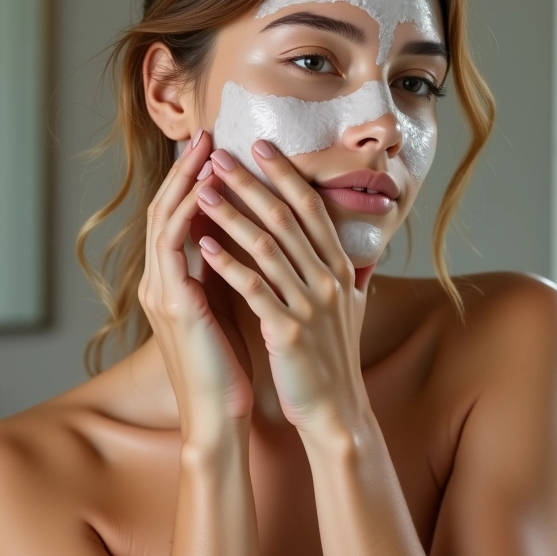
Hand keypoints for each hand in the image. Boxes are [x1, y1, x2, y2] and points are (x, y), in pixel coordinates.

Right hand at [138, 129, 253, 445]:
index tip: (215, 151)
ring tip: (206, 148)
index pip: (179, 218)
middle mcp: (160, 280)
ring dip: (185, 181)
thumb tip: (246, 237)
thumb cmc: (231, 362)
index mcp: (173, 281)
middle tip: (206, 133)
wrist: (221, 414)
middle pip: (166, 209)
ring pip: (164, 219)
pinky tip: (208, 190)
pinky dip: (189, 214)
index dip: (194, 182)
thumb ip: (226, 271)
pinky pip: (174, 246)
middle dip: (186, 169)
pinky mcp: (171, 303)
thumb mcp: (227, 305)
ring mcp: (160, 290)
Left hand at [195, 141, 377, 433]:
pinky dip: (226, 263)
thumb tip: (353, 250)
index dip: (284, 174)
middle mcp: (329, 278)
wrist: (336, 410)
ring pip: (266, 246)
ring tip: (202, 189)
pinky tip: (202, 243)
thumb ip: (348, 274)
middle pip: (285, 217)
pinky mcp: (286, 330)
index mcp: (340, 267)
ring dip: (231, 213)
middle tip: (219, 154)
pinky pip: (252, 288)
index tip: (258, 145)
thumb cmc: (334, 356)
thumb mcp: (350, 307)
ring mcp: (309, 304)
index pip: (310, 208)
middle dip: (250, 182)